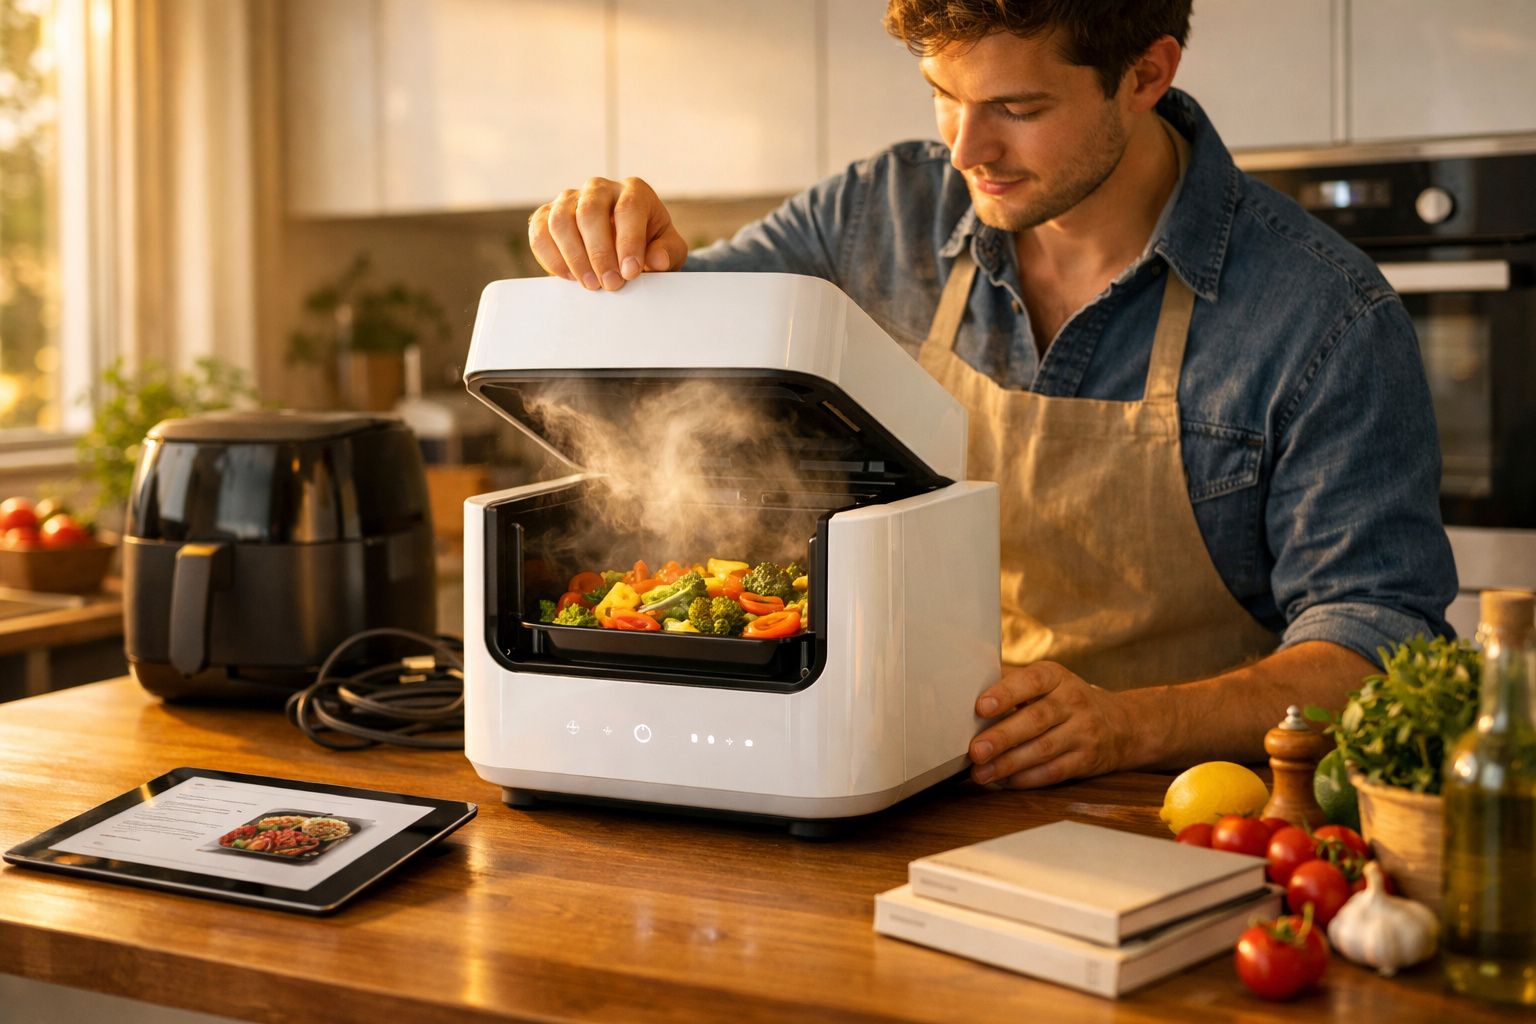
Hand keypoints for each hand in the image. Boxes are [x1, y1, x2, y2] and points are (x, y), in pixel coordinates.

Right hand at [528, 176, 687, 291]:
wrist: (624, 249)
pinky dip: (551, 257)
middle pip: (590, 211)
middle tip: (610, 284)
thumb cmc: (650, 246)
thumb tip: (656, 259)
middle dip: (599, 252)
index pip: (628, 208)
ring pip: (561, 220)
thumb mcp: (669, 251)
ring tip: (590, 285)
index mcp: (634, 191)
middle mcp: (599, 189)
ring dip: (574, 256)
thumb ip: (667, 253)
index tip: (630, 273)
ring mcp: (570, 200)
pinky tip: (569, 277)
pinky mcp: (547, 215)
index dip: (628, 241)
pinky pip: (540, 231)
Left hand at [968, 661, 1132, 788]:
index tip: (980, 706)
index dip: (1005, 694)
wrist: (1121, 724)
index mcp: (1056, 677)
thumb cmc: (1066, 700)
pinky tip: (1004, 781)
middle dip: (1002, 737)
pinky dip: (1026, 779)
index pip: (1031, 682)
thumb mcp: (1048, 682)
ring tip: (981, 772)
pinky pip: (1053, 772)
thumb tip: (963, 695)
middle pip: (1035, 720)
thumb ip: (1012, 686)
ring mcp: (1083, 732)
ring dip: (1008, 764)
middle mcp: (1073, 702)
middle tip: (975, 750)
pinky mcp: (1086, 760)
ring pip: (1043, 750)